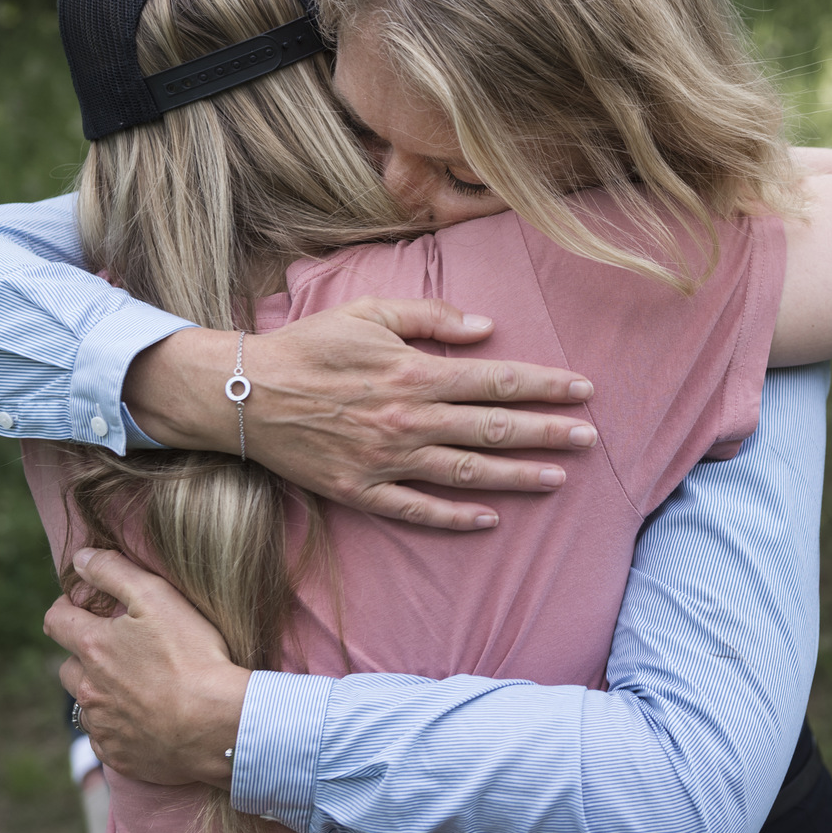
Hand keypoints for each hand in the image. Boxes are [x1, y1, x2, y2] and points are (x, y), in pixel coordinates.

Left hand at [46, 548, 248, 789]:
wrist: (216, 724)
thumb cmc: (192, 656)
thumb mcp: (157, 597)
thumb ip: (114, 572)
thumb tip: (81, 559)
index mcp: (92, 647)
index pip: (56, 620)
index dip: (67, 609)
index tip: (84, 607)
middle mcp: (88, 688)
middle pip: (67, 666)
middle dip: (85, 655)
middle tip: (120, 651)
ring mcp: (102, 725)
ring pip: (86, 704)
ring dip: (100, 693)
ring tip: (137, 687)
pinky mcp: (118, 755)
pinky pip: (106, 738)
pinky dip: (119, 726)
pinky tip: (147, 719)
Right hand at [122, 298, 598, 528]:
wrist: (241, 394)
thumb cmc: (309, 347)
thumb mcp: (370, 312)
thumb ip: (430, 316)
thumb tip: (486, 327)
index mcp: (414, 373)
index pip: (497, 381)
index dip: (545, 386)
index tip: (583, 389)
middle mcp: (408, 419)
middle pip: (493, 429)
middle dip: (547, 433)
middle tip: (590, 438)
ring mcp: (385, 459)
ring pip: (465, 472)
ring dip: (516, 477)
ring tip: (558, 479)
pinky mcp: (360, 490)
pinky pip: (416, 508)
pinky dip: (455, 516)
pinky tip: (489, 519)